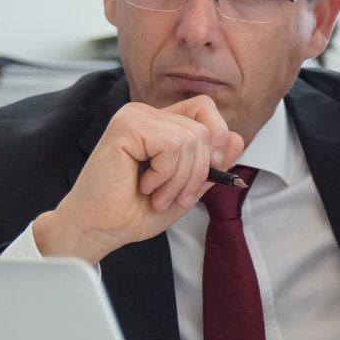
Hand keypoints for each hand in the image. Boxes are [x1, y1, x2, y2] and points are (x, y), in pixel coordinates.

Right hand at [34, 97, 244, 263]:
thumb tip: (238, 139)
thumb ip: (212, 165)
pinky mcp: (126, 126)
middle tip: (176, 196)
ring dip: (179, 179)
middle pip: (204, 127)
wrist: (100, 229)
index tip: (211, 171)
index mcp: (161, 123)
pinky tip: (143, 185)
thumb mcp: (188, 187)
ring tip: (157, 194)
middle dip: (198, 171)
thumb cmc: (135, 210)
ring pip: (191, 138)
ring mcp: (135, 116)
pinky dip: (165, 174)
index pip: (206, 109)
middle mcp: (148, 114)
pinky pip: (171, 145)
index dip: (217, 138)